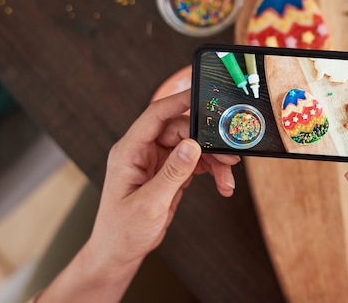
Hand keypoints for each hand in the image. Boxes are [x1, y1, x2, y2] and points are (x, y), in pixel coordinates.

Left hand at [37, 89, 240, 301]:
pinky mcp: (168, 172)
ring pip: (192, 147)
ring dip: (213, 161)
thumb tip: (192, 146)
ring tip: (228, 179)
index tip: (202, 96)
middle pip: (181, 131)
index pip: (156, 116)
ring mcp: (156, 161)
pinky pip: (194, 162)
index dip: (179, 102)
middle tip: (229, 157)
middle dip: (207, 142)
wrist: (119, 253)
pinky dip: (210, 171)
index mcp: (129, 151)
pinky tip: (222, 184)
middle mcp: (143, 151)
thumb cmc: (122, 231)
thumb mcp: (149, 204)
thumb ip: (172, 173)